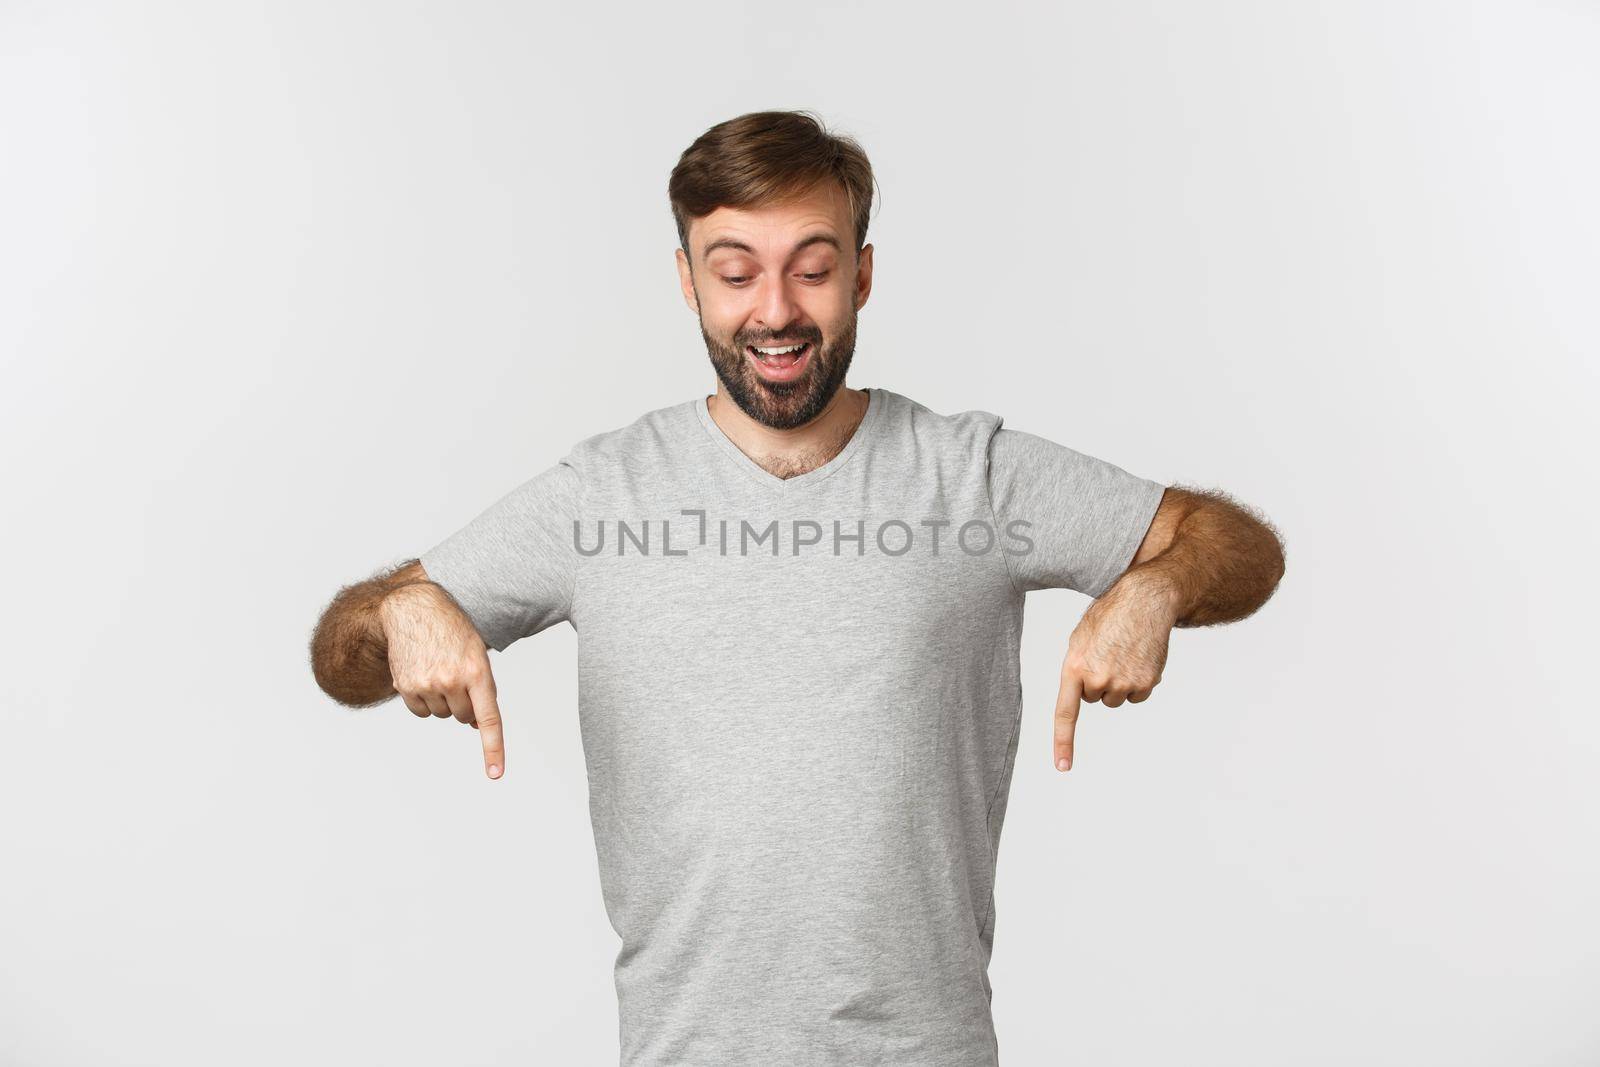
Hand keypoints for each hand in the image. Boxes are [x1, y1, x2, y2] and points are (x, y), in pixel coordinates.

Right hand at [380, 582, 505, 779]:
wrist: (415, 607)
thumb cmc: (453, 630)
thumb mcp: (477, 653)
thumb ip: (482, 688)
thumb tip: (476, 725)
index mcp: (477, 671)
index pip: (488, 717)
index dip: (493, 748)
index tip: (495, 774)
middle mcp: (452, 680)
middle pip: (464, 718)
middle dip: (465, 704)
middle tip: (457, 676)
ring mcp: (426, 684)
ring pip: (443, 715)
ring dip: (443, 700)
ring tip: (439, 669)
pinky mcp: (405, 686)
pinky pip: (421, 712)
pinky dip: (424, 701)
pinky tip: (422, 675)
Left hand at [1053, 572, 1177, 771]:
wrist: (1144, 600)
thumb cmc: (1109, 618)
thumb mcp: (1080, 640)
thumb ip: (1076, 669)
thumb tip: (1083, 694)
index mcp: (1074, 667)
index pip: (1066, 712)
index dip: (1063, 742)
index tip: (1062, 767)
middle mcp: (1098, 679)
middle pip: (1094, 699)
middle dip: (1098, 681)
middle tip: (1107, 653)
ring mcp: (1124, 682)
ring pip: (1116, 699)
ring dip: (1119, 682)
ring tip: (1124, 652)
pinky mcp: (1146, 682)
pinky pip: (1137, 696)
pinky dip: (1138, 681)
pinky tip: (1139, 658)